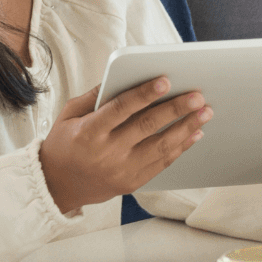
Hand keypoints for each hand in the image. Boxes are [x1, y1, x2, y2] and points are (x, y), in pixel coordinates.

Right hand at [39, 78, 211, 214]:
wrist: (57, 186)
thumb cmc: (63, 144)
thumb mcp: (69, 114)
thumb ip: (95, 95)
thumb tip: (123, 75)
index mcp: (89, 131)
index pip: (121, 109)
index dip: (144, 94)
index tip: (165, 81)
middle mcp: (107, 152)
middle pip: (147, 126)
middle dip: (176, 109)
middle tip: (197, 96)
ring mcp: (122, 170)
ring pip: (161, 146)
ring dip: (187, 128)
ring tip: (204, 113)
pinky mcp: (132, 182)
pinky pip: (162, 163)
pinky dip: (181, 148)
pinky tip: (194, 133)